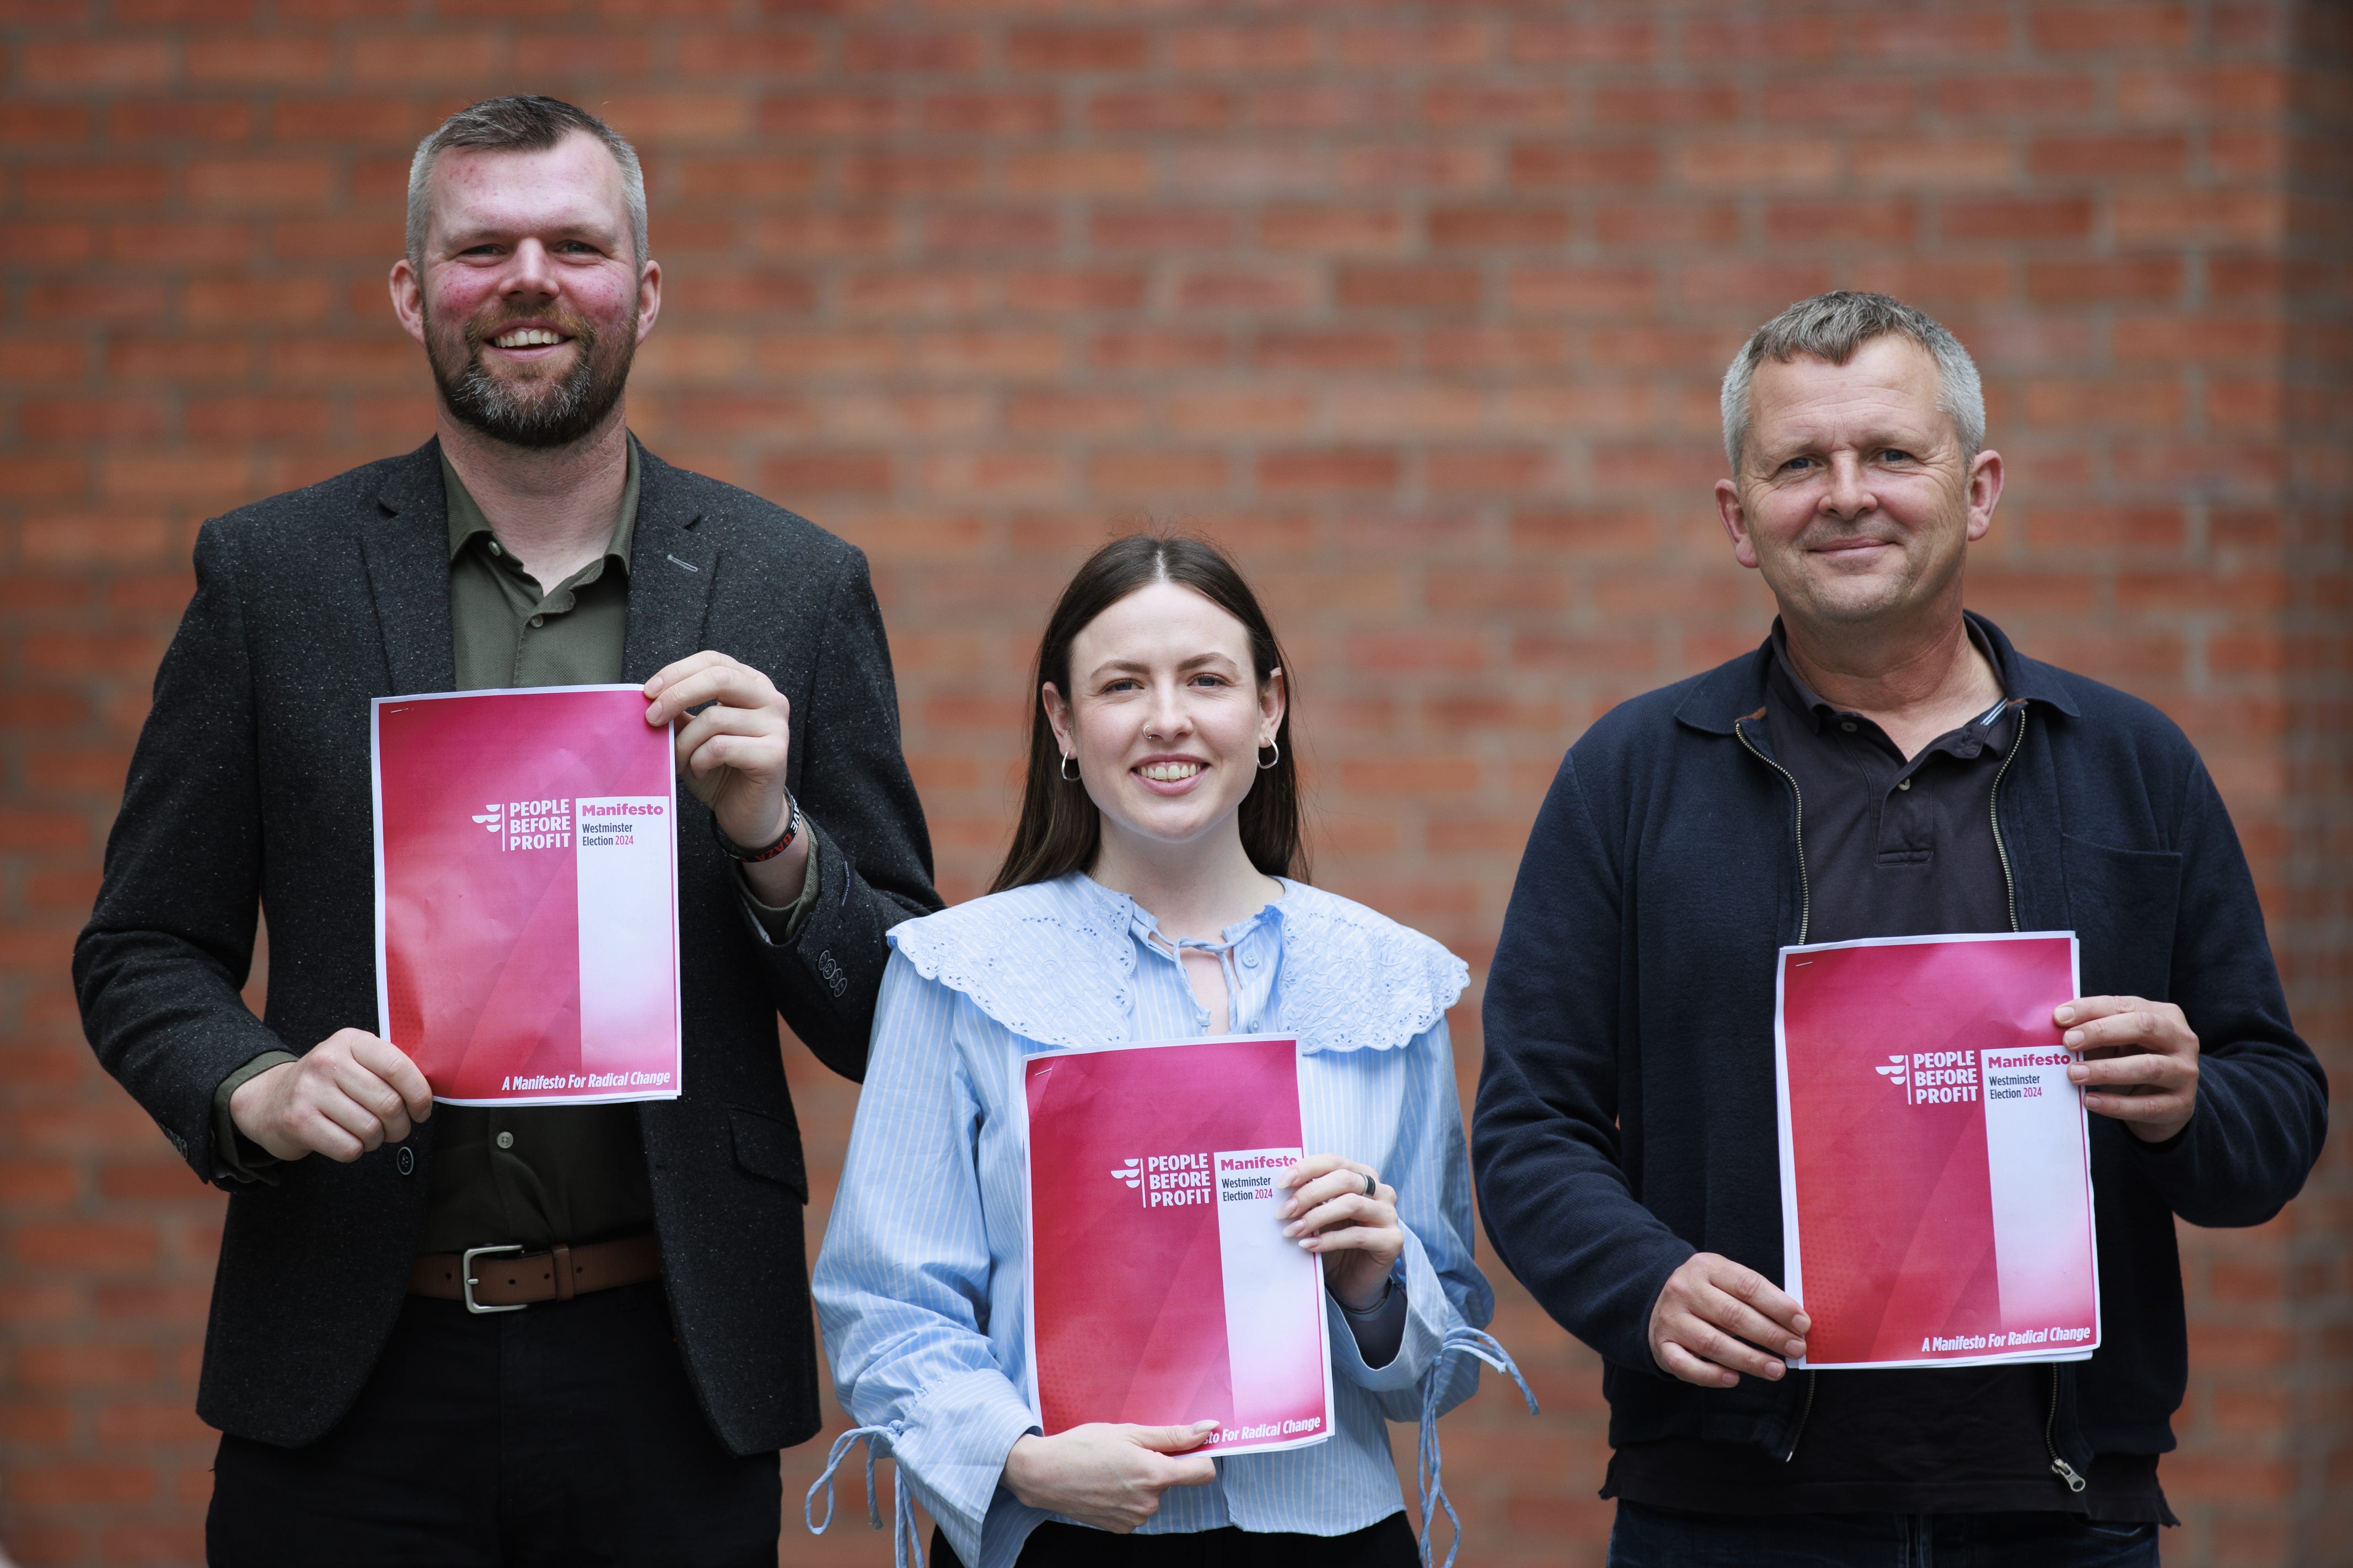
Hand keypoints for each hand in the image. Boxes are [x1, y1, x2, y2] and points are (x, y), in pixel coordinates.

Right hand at [228, 1029, 432, 1161]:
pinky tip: (348, 1141)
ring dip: (378, 1140)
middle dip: (401, 1125)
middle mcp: (327, 1061)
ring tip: (370, 1134)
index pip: (397, 1067)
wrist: (269, 1099)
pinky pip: (348, 1148)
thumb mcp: (355, 1061)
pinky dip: (356, 1151)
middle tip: (397, 1129)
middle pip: (388, 1103)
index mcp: (351, 1041)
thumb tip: (428, 1094)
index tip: (422, 1110)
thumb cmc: (328, 1083)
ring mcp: (309, 1091)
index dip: (419, 1094)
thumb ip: (388, 1069)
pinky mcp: (297, 1121)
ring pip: (371, 1128)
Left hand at [643, 651, 809, 903]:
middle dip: (676, 695)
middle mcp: (770, 699)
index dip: (678, 671)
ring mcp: (777, 726)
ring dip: (685, 742)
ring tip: (679, 760)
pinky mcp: (774, 755)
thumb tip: (648, 695)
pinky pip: (721, 747)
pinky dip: (700, 760)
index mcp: (752, 685)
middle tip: (651, 718)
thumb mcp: (694, 734)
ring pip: (715, 718)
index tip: (648, 692)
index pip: (713, 660)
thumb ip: (680, 711)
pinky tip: (699, 771)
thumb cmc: (721, 771)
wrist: (748, 814)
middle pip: (718, 678)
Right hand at [1000, 1423, 1218, 1532]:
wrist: (1044, 1475)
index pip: (1203, 1472)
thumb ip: (1172, 1435)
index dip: (1201, 1456)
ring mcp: (1135, 1518)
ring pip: (1154, 1494)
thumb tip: (1209, 1429)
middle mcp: (1149, 1502)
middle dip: (1159, 1464)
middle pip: (1172, 1480)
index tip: (1192, 1446)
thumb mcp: (1129, 1432)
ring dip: (1142, 1481)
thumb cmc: (1083, 1447)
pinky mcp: (1121, 1528)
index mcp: (1154, 1474)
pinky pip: (1138, 1508)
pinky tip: (1107, 1484)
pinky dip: (1128, 1496)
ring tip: (1113, 1468)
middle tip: (1130, 1451)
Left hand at [1278, 1154, 1400, 1310]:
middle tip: (1283, 1212)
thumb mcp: (1318, 1215)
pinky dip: (1329, 1240)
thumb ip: (1308, 1199)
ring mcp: (1389, 1214)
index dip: (1306, 1168)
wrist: (1353, 1281)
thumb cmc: (1333, 1242)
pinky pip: (1357, 1236)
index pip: (1333, 1161)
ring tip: (1292, 1231)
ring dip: (1316, 1217)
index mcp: (1362, 1175)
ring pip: (1351, 1204)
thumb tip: (1280, 1188)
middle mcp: (1381, 1190)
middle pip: (1343, 1179)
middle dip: (1308, 1194)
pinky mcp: (1393, 1240)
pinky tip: (1308, 1246)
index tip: (1281, 1183)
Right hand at [1647, 1252, 1809, 1387]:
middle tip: (1796, 1349)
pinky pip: (1686, 1365)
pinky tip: (1734, 1378)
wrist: (1660, 1304)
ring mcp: (1670, 1318)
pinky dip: (1711, 1375)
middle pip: (1732, 1315)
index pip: (1747, 1285)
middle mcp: (1685, 1289)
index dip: (1778, 1306)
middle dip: (1769, 1335)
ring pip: (1712, 1343)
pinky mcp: (1661, 1345)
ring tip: (1777, 1370)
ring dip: (1749, 1360)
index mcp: (1706, 1267)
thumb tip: (1797, 1324)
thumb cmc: (1709, 1296)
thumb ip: (1756, 1298)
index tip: (1803, 1325)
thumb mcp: (1727, 1282)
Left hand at [2056, 995, 2198, 1142]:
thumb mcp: (2117, 1042)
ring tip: (2073, 1074)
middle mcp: (2182, 1040)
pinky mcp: (2181, 1105)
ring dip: (2107, 1070)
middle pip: (2144, 1027)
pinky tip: (2090, 1101)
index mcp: (2165, 1015)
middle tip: (2068, 1042)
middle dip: (2102, 1032)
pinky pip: (2147, 1105)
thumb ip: (2093, 1032)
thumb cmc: (2133, 1062)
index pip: (2124, 1005)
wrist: (2164, 1105)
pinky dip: (2116, 1104)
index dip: (2090, 1009)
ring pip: (2149, 1067)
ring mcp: (2185, 1073)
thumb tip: (2058, 1026)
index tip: (2058, 1017)